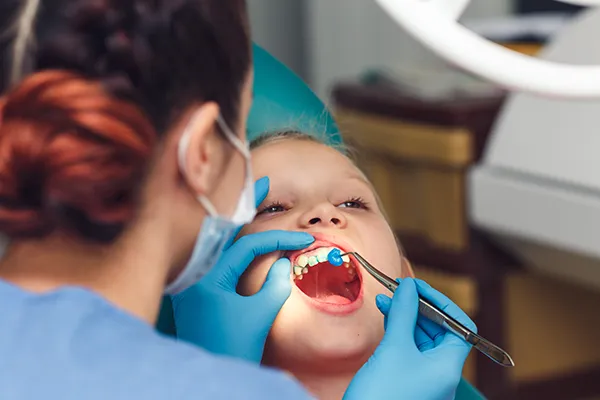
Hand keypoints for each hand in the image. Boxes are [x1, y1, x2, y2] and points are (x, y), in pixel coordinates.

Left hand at [171, 177, 313, 362]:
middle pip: (223, 229)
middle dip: (245, 204)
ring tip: (252, 197)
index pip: (248, 245)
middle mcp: (195, 273)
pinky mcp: (198, 290)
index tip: (303, 238)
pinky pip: (215, 255)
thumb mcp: (259, 317)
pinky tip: (241, 232)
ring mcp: (194, 280)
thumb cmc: (231, 349)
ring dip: (237, 218)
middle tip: (263, 179)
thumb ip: (275, 285)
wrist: (207, 379)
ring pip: (218, 240)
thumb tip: (283, 262)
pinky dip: (232, 240)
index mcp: (207, 277)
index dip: (279, 239)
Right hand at [344, 278, 475, 399]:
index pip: (459, 325)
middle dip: (418, 307)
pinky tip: (386, 319)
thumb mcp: (394, 348)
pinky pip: (409, 351)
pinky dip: (399, 333)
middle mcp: (441, 373)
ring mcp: (425, 379)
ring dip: (406, 318)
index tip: (416, 287)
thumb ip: (404, 313)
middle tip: (397, 291)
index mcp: (448, 367)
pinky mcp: (408, 381)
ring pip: (422, 339)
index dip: (440, 302)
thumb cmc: (382, 395)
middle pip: (440, 330)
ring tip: (386, 301)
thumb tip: (409, 287)